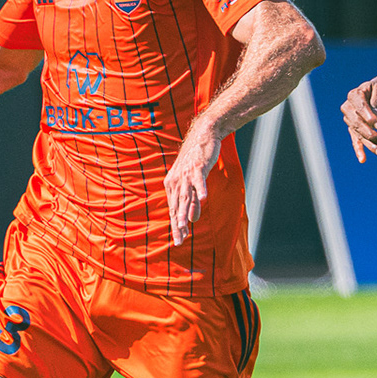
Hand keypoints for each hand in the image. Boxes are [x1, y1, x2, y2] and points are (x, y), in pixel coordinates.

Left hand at [164, 122, 221, 245]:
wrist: (202, 136)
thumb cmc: (197, 161)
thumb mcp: (192, 183)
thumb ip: (192, 202)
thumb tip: (192, 220)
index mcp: (172, 186)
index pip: (173, 210)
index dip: (176, 226)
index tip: (178, 241)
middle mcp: (176, 181)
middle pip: (177, 206)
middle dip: (178, 225)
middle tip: (179, 240)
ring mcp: (186, 175)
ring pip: (185, 196)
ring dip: (185, 212)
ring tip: (185, 226)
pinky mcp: (197, 167)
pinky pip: (199, 180)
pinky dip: (201, 189)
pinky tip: (203, 198)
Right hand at [341, 79, 376, 162]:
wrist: (375, 93)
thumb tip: (374, 118)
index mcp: (354, 94)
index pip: (360, 107)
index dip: (369, 117)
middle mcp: (348, 108)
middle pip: (357, 123)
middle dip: (370, 134)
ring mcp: (349, 120)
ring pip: (358, 134)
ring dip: (370, 145)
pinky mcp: (353, 129)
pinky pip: (356, 140)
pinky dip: (359, 150)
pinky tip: (362, 159)